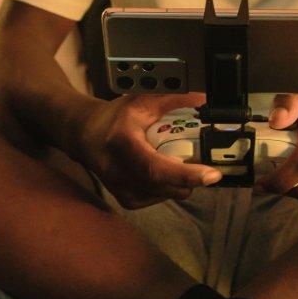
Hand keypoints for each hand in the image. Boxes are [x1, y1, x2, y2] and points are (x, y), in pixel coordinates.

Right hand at [79, 93, 221, 207]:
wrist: (85, 134)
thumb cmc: (116, 117)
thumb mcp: (142, 100)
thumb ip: (173, 99)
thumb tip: (203, 99)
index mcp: (122, 143)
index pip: (156, 168)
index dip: (186, 175)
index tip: (212, 174)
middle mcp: (118, 171)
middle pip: (164, 186)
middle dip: (191, 179)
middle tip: (208, 166)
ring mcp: (120, 189)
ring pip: (165, 194)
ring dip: (181, 182)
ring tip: (184, 163)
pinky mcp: (125, 200)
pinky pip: (158, 198)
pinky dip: (170, 187)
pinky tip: (168, 170)